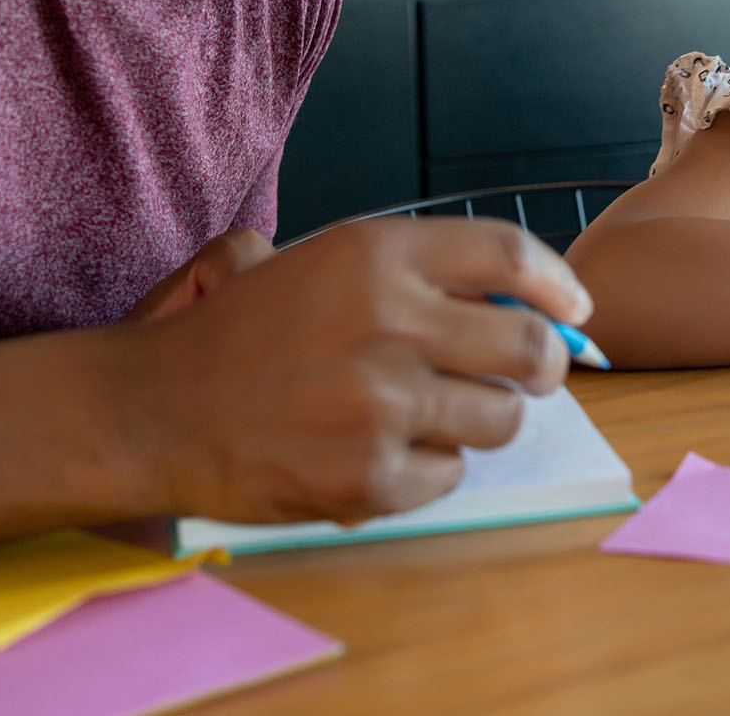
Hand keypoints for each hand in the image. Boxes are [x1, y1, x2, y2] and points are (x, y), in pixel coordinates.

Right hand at [121, 217, 590, 527]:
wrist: (152, 409)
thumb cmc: (237, 334)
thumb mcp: (315, 263)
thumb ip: (411, 272)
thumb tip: (520, 302)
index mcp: (375, 255)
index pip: (509, 256)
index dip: (558, 284)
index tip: (577, 309)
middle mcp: (389, 322)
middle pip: (529, 348)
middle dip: (543, 364)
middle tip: (529, 372)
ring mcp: (381, 405)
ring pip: (499, 419)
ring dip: (482, 418)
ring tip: (431, 411)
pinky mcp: (370, 476)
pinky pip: (450, 475)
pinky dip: (430, 468)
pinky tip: (382, 449)